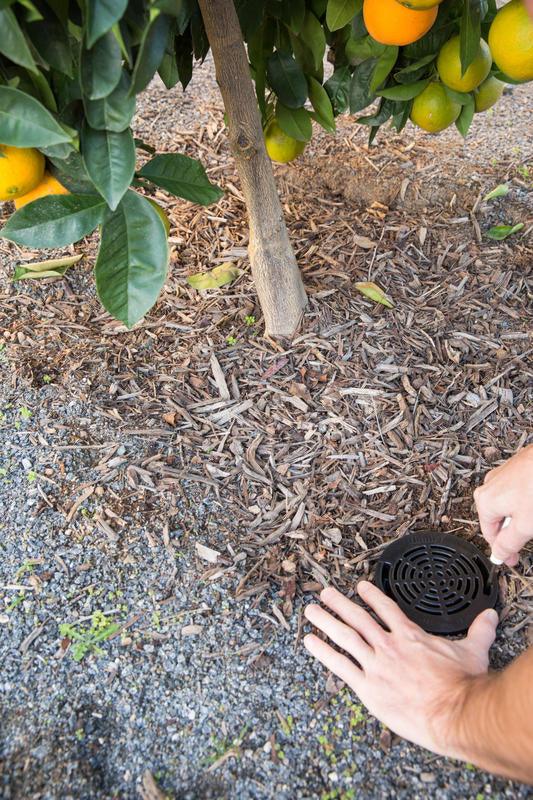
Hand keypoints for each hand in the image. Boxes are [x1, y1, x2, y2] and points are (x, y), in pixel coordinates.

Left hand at [305, 582, 497, 759]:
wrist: (453, 713)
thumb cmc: (462, 685)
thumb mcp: (473, 651)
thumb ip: (479, 631)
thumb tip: (490, 617)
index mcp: (410, 635)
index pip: (386, 608)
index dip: (372, 596)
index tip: (361, 588)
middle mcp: (388, 646)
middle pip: (358, 617)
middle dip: (339, 603)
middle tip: (325, 593)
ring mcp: (376, 665)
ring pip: (344, 636)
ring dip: (325, 621)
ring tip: (311, 611)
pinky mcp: (368, 687)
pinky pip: (339, 666)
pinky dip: (323, 652)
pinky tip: (310, 642)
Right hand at [474, 444, 532, 565]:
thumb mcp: (525, 525)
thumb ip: (509, 544)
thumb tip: (499, 554)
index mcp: (485, 501)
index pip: (489, 535)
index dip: (503, 552)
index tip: (512, 560)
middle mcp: (489, 486)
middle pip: (498, 519)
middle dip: (512, 531)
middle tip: (527, 538)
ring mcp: (502, 475)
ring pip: (509, 505)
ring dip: (521, 516)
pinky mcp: (517, 468)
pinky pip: (518, 492)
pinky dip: (526, 501)